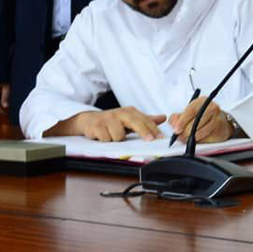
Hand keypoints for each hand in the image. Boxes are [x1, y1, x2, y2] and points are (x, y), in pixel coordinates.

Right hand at [48, 107, 165, 140]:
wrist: (89, 120)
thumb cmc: (113, 121)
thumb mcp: (129, 119)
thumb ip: (146, 120)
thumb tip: (163, 118)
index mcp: (130, 112)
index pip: (145, 120)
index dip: (153, 129)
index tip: (160, 138)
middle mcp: (120, 113)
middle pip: (135, 123)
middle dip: (144, 131)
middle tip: (150, 140)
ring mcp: (108, 118)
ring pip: (119, 135)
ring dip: (116, 139)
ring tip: (111, 135)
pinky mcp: (96, 126)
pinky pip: (106, 138)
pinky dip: (105, 139)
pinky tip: (102, 135)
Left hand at [169, 96, 232, 143]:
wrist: (220, 122)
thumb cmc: (201, 117)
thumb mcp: (187, 114)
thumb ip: (176, 118)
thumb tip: (174, 124)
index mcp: (202, 101)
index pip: (191, 111)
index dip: (182, 121)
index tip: (176, 130)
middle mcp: (212, 108)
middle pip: (195, 123)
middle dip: (185, 132)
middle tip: (180, 136)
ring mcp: (218, 119)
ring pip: (200, 133)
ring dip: (191, 138)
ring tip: (188, 138)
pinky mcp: (220, 130)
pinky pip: (206, 139)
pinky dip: (200, 141)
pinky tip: (198, 138)